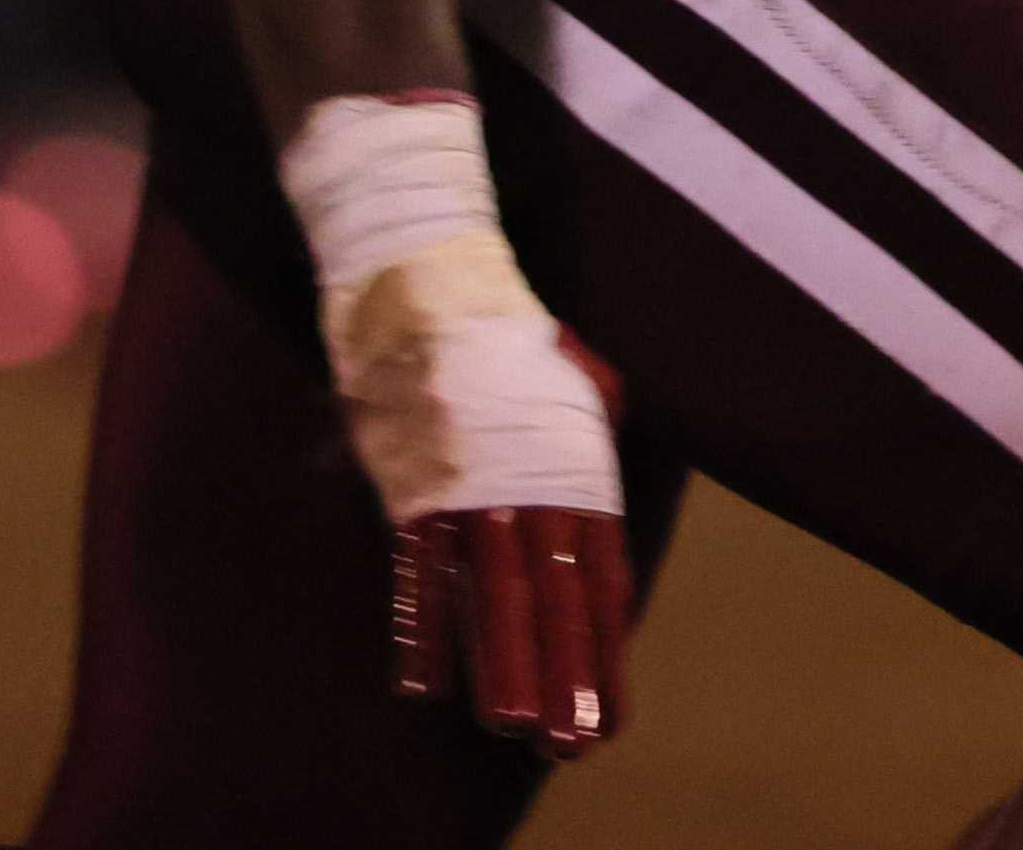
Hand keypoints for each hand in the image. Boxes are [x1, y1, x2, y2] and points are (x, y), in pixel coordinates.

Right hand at [326, 244, 633, 758]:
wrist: (436, 277)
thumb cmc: (514, 335)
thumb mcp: (583, 381)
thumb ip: (600, 442)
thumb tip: (602, 506)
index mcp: (581, 467)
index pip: (603, 578)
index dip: (605, 650)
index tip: (610, 716)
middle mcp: (532, 484)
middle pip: (554, 597)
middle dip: (564, 675)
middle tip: (571, 745)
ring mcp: (469, 486)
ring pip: (491, 592)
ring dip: (504, 662)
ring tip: (515, 727)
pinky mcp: (411, 482)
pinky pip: (419, 567)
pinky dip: (421, 625)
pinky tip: (425, 685)